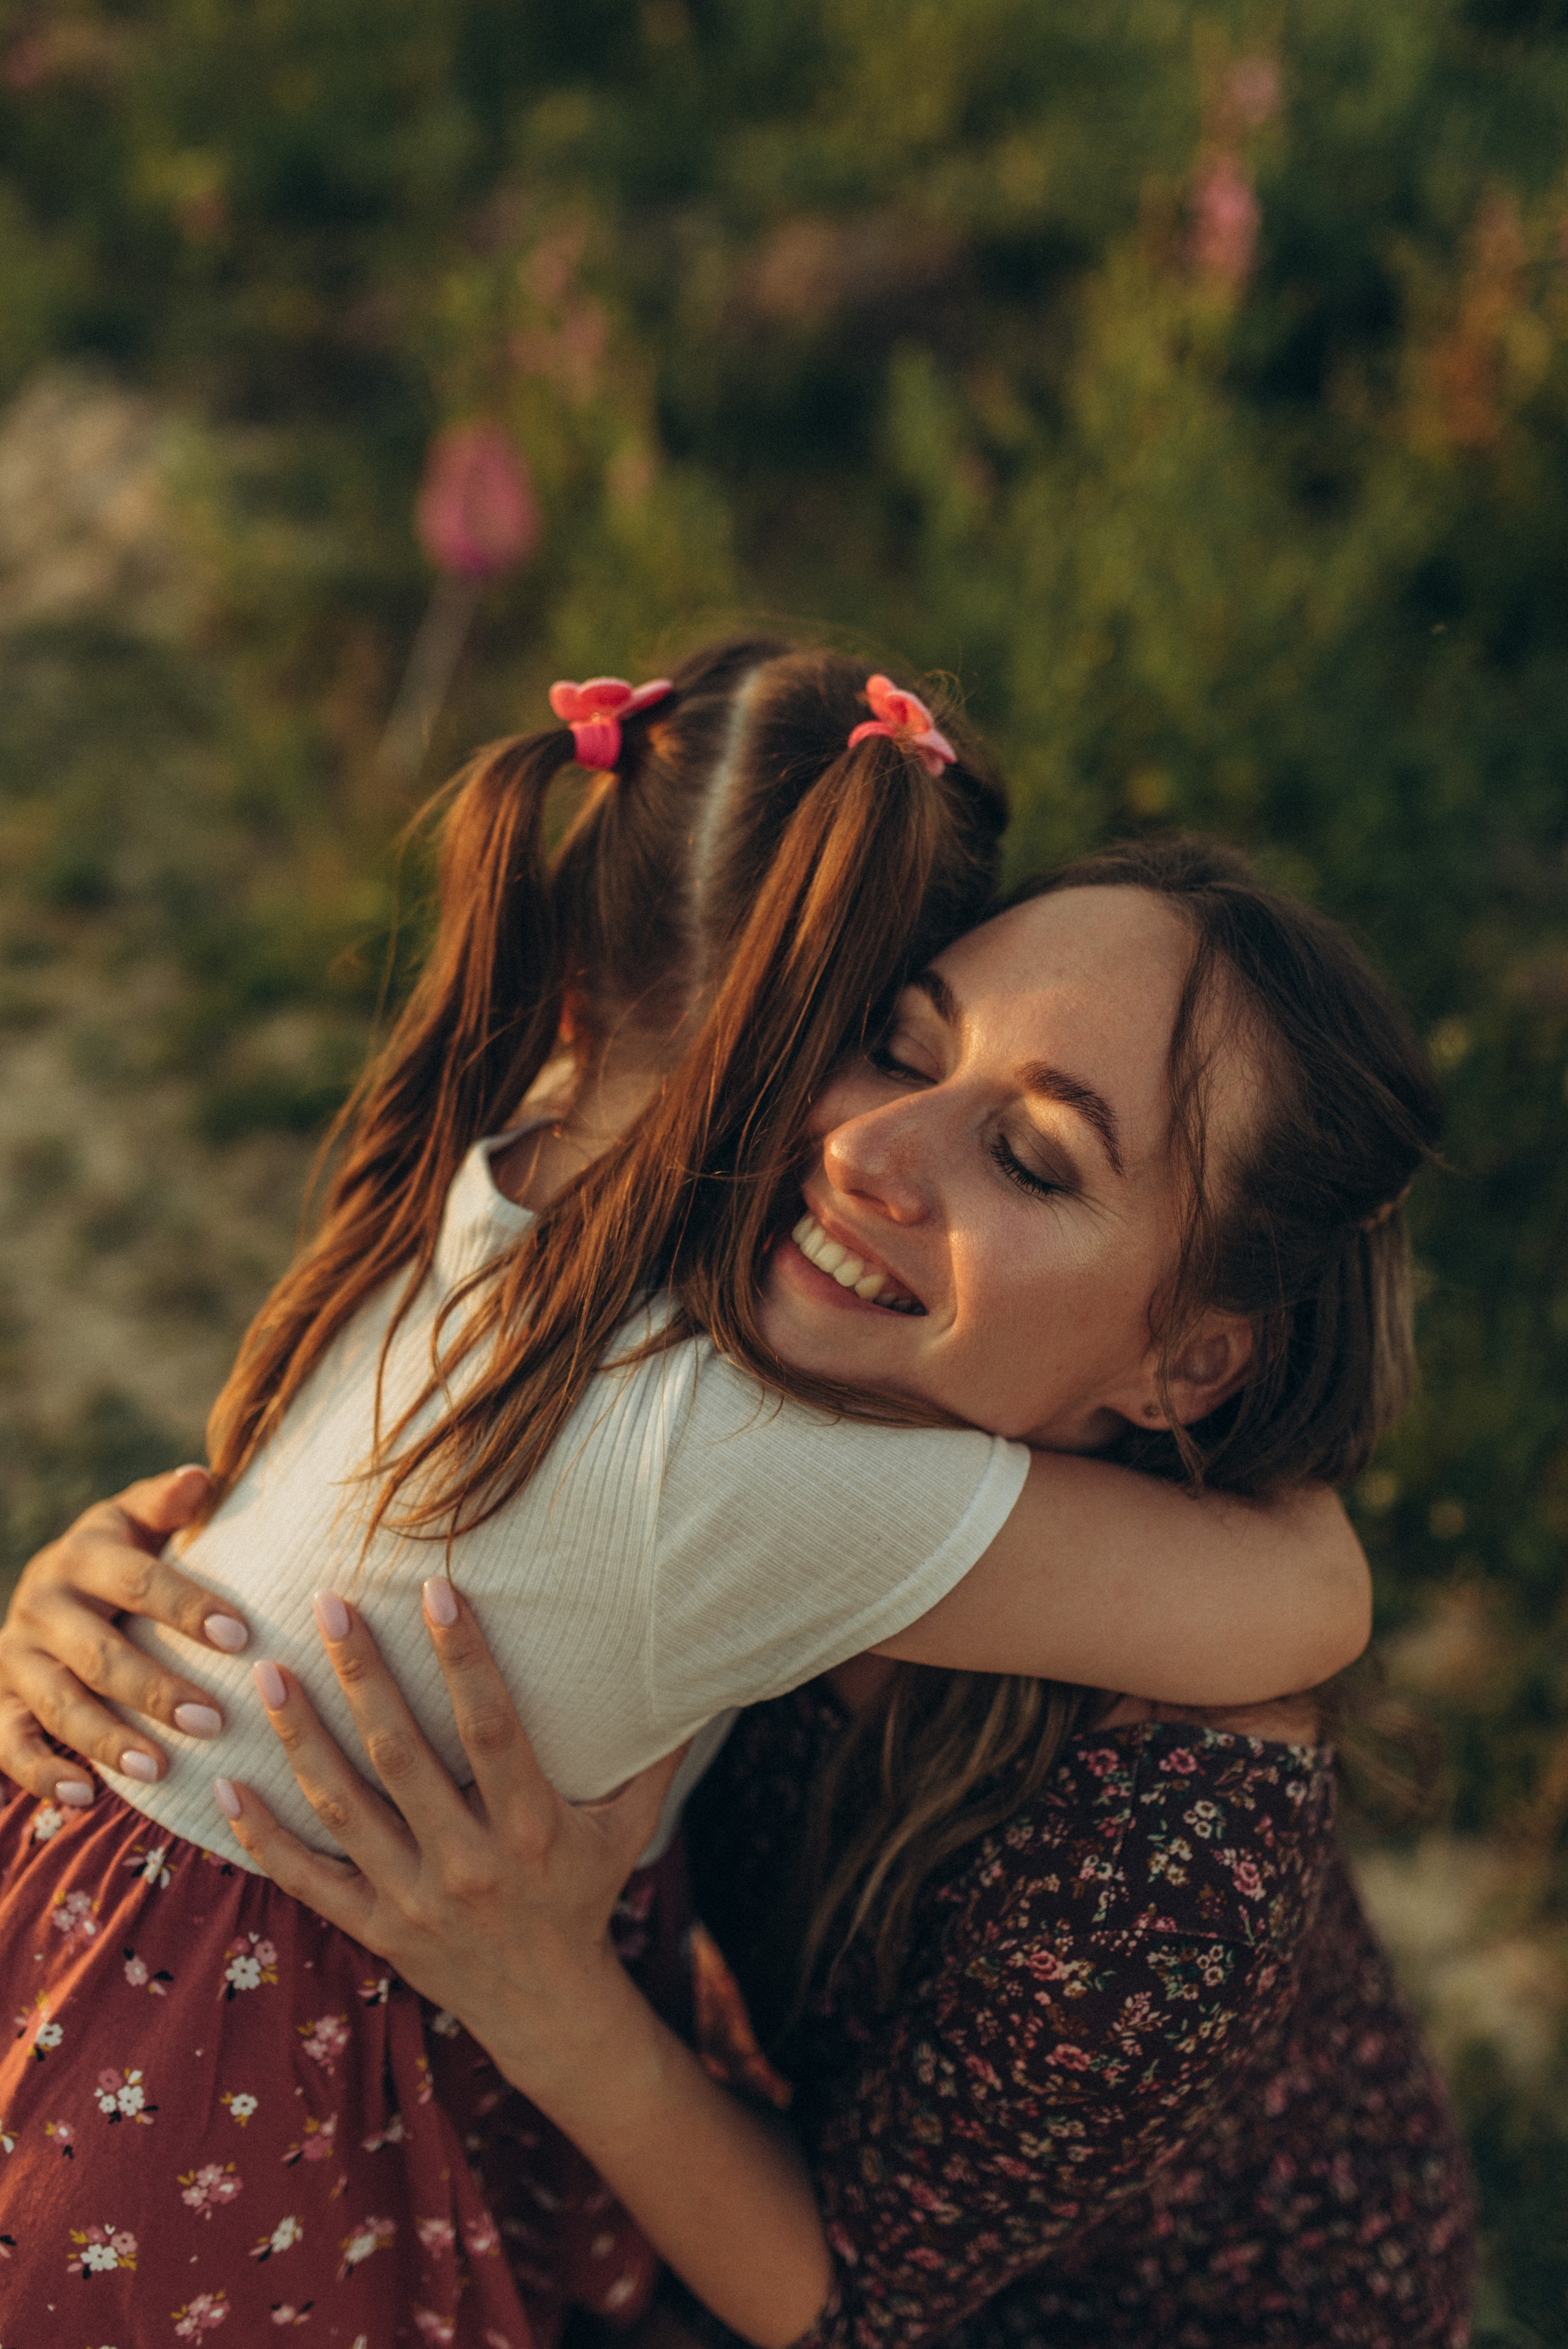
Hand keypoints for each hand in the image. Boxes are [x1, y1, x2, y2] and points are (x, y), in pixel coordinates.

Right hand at [0, 1466, 249, 1802]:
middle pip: (100, 1653)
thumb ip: (167, 1503)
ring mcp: (16, 1655)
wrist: (50, 1588)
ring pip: (60, 1703)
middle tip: (214, 1720)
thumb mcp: (138, 1520)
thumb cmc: (121, 1554)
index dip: (188, 1608)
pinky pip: (10, 1742)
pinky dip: (41, 1773)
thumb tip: (199, 1477)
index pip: (139, 1580)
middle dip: (156, 1689)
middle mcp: (43, 1602)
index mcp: (85, 1552)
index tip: (243, 1637)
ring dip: (108, 1740)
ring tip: (159, 1770)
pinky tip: (85, 1797)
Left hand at [218, 1579, 684, 2096]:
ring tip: (270, 1673)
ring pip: (344, 1808)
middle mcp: (468, 1863)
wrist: (548, 2010)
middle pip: (403, 1756)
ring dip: (302, 1739)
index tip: (437, 1588)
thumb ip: (654, 1754)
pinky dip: (261, 1835)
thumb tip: (696, 1676)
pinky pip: (306, 1879)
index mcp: (531, 1829)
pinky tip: (225, 1783)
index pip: (491, 1728)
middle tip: (328, 1603)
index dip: (464, 1657)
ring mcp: (413, 1899)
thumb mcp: (629, 1827)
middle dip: (364, 1675)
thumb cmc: (586, 1894)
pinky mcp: (373, 1928)